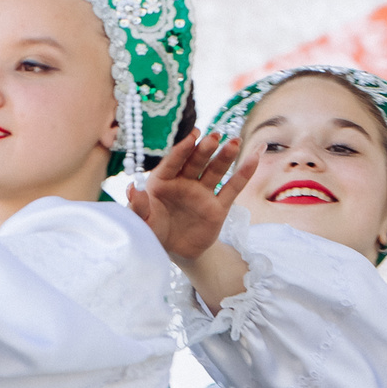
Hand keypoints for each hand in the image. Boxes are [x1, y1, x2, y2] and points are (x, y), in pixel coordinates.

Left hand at [126, 128, 249, 263]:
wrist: (174, 252)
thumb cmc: (153, 232)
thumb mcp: (143, 222)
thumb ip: (138, 206)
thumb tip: (132, 188)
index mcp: (162, 182)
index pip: (173, 162)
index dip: (182, 149)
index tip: (192, 135)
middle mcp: (184, 183)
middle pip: (195, 162)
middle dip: (204, 150)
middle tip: (214, 136)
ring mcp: (202, 193)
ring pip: (215, 171)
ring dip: (224, 156)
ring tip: (233, 142)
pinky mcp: (218, 206)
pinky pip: (233, 188)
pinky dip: (244, 173)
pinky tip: (254, 157)